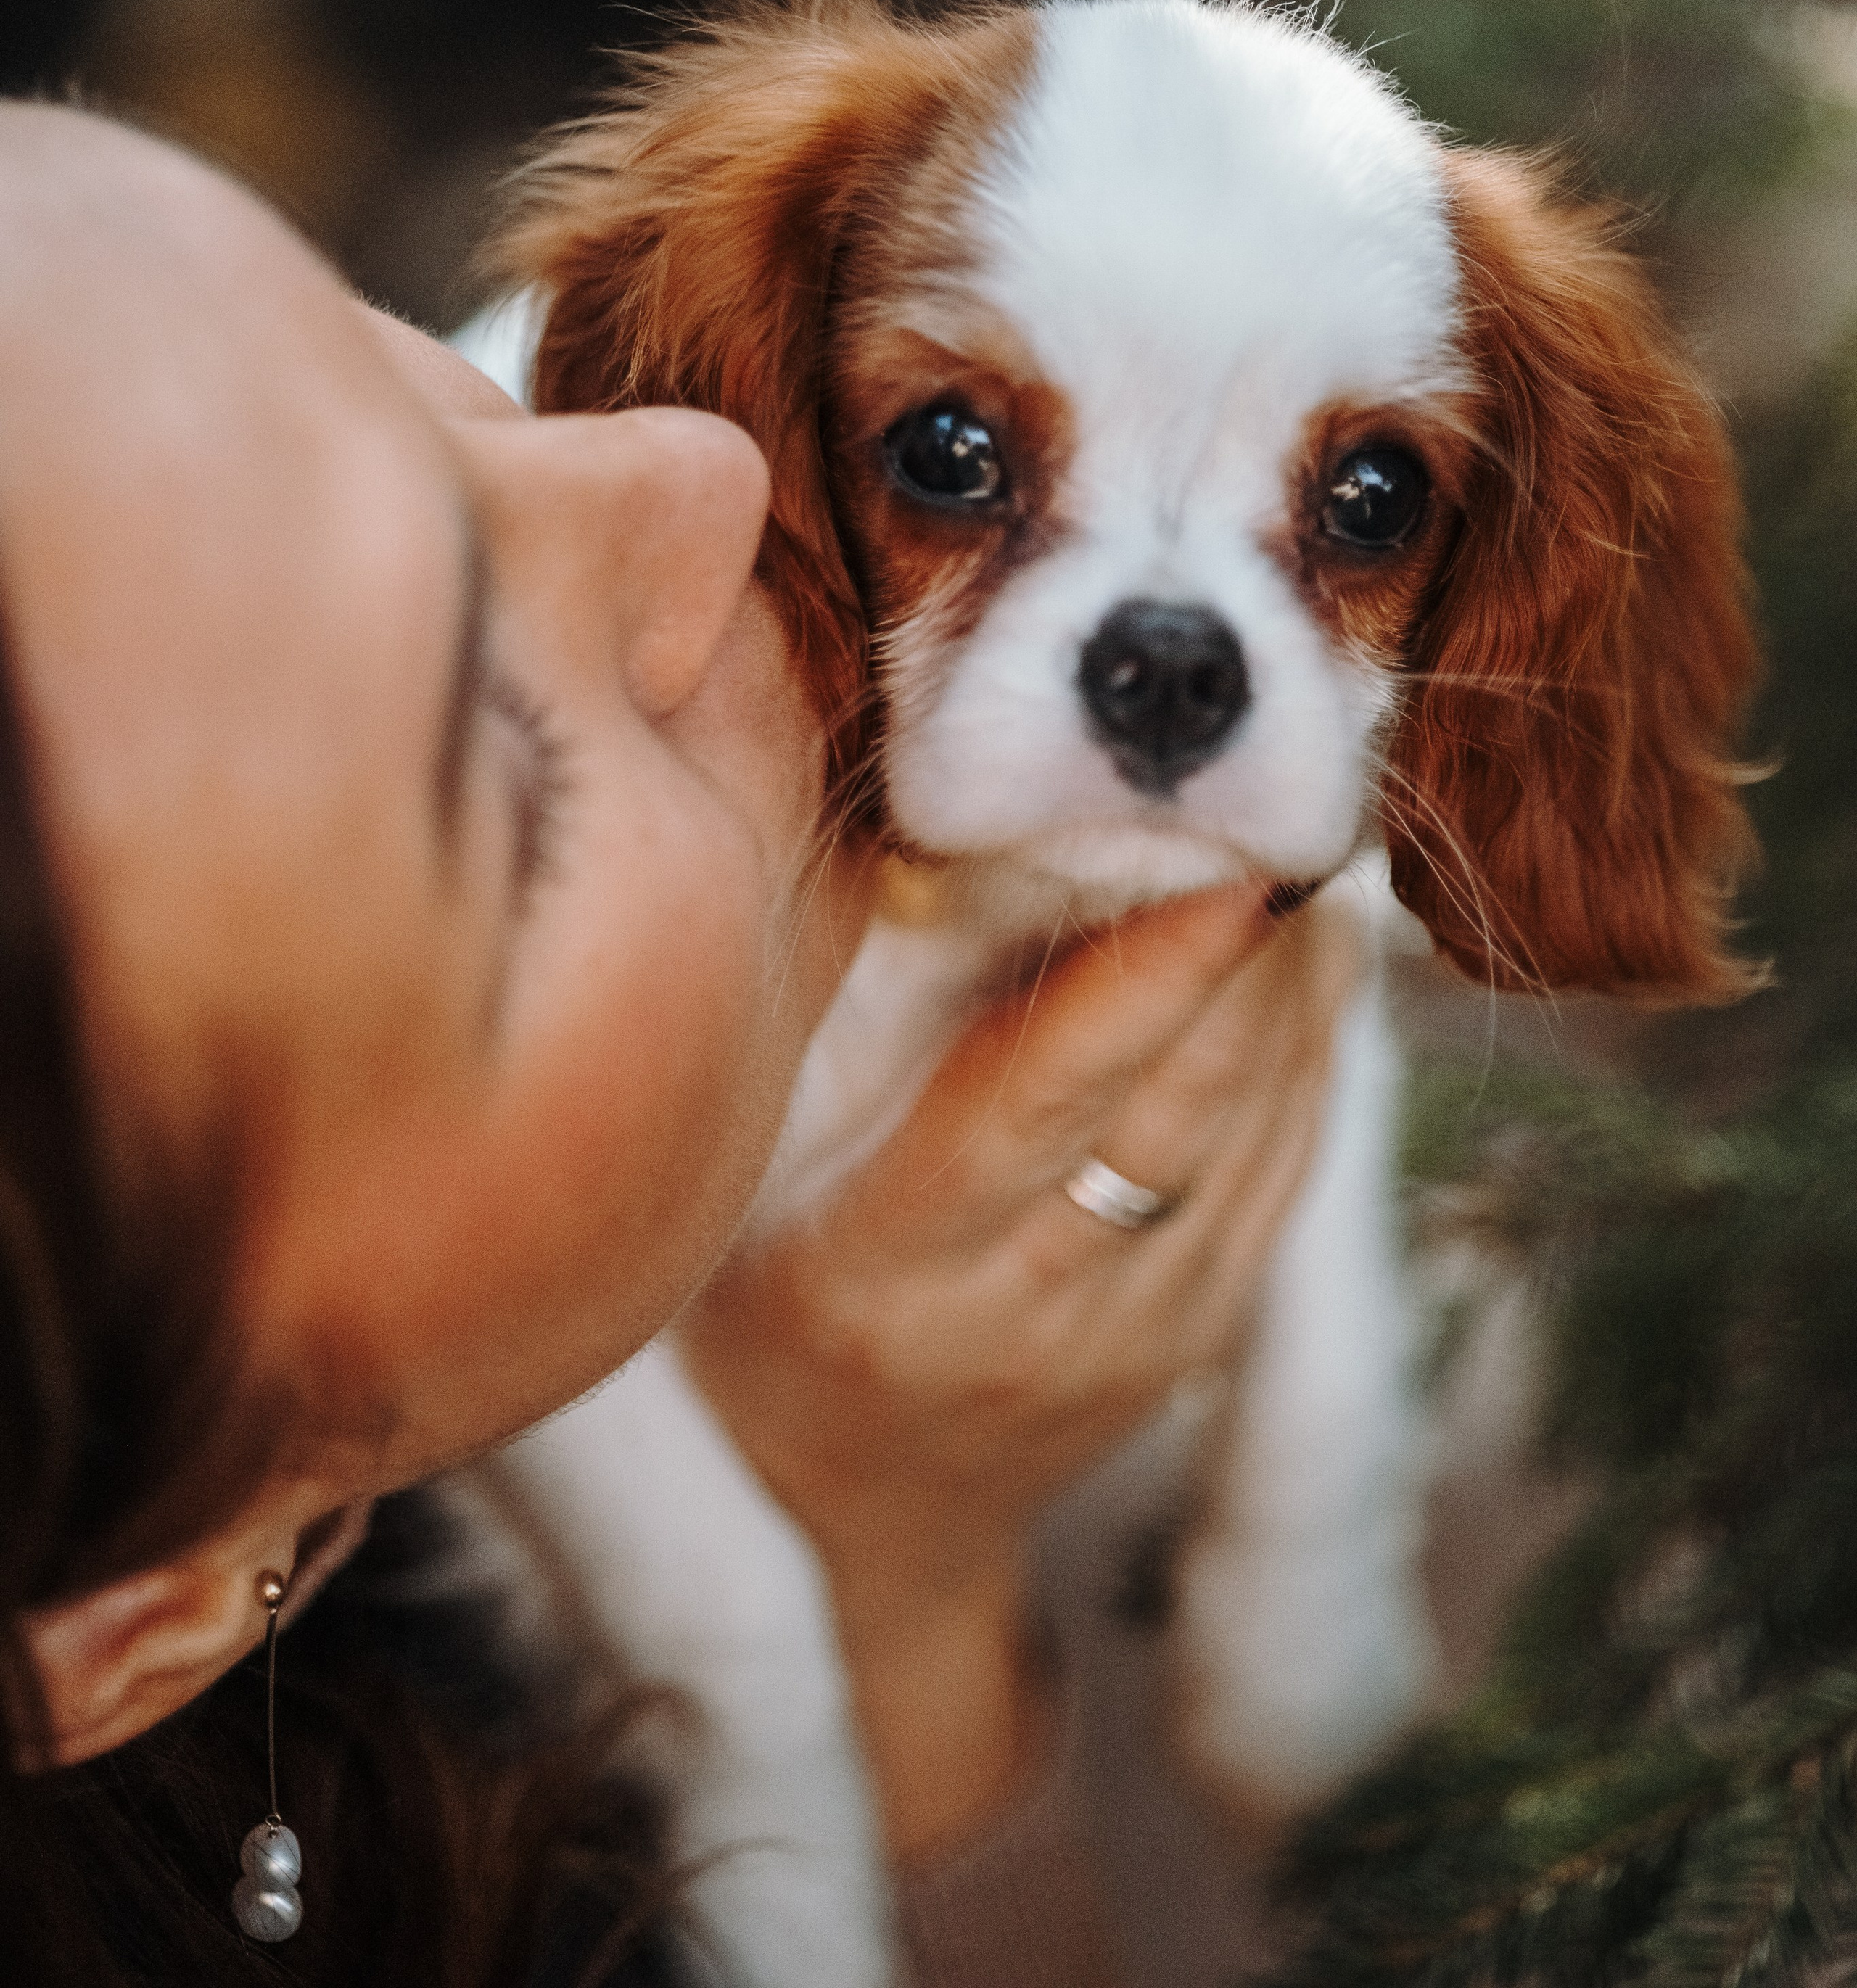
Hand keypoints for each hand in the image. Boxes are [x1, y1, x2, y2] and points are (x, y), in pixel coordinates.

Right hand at [680, 881, 1350, 1857]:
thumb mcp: (751, 1197)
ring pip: (1249, 1136)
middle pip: (1167, 1115)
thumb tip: (969, 860)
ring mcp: (1135, 1338)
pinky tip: (1317, 962)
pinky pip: (1282, 1173)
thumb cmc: (779, 1312)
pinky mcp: (1205, 1333)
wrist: (874, 1525)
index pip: (1029, 1110)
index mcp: (886, 1272)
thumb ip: (848, 1052)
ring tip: (1311, 851)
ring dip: (1294, 994)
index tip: (1209, 874)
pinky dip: (1310, 1057)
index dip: (1131, 989)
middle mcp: (1025, 1317)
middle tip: (1282, 812)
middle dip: (1241, 958)